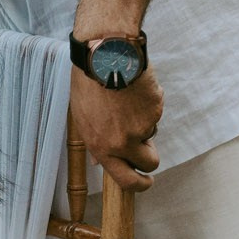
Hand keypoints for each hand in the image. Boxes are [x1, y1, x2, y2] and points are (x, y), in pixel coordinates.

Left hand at [70, 66, 163, 191]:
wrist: (103, 54)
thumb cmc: (88, 83)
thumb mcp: (83, 117)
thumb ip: (95, 141)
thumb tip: (100, 160)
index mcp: (102, 147)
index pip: (126, 180)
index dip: (140, 184)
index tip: (146, 181)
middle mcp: (123, 142)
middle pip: (150, 162)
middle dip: (150, 155)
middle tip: (146, 144)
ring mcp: (141, 126)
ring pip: (152, 131)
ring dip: (144, 120)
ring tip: (126, 99)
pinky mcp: (155, 109)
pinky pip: (156, 111)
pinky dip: (148, 102)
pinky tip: (133, 87)